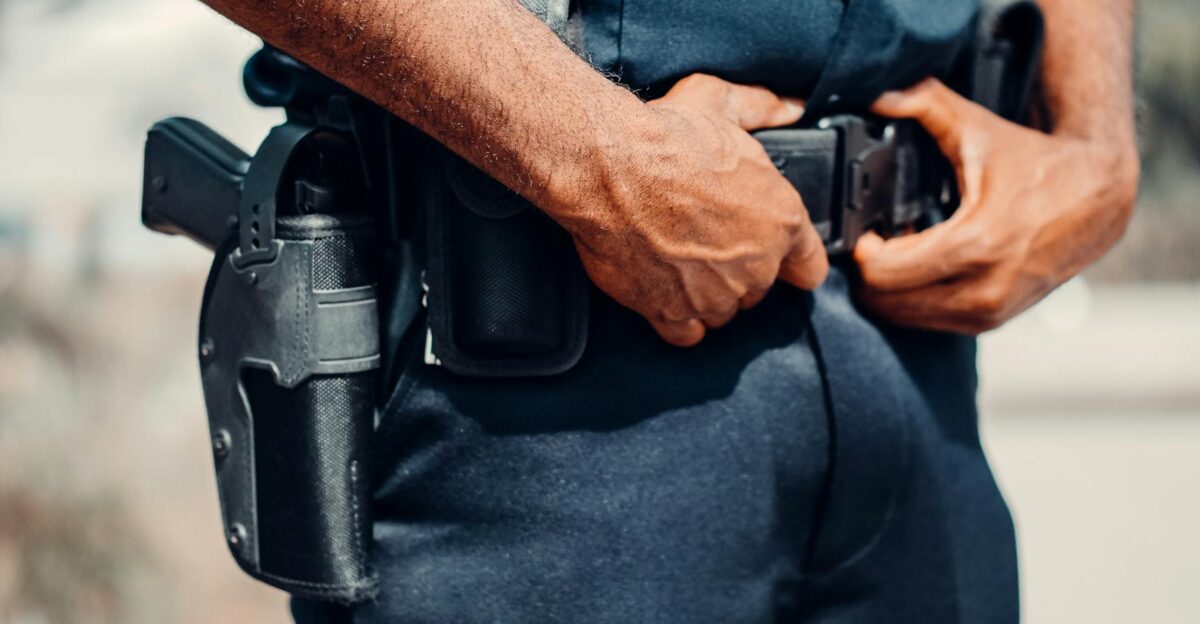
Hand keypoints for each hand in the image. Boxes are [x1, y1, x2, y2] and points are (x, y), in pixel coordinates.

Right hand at [560, 74, 827, 345]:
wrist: (609, 168)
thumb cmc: (665, 137)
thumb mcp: (720, 101)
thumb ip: (762, 106)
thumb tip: (791, 106)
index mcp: (782, 220)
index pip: (811, 267)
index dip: (795, 262)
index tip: (781, 258)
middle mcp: (755, 266)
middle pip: (759, 290)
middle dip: (740, 271)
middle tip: (708, 242)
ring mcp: (714, 295)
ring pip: (722, 313)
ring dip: (708, 297)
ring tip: (682, 266)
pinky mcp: (671, 311)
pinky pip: (687, 334)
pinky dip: (679, 319)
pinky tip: (665, 296)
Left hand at [853, 79, 1138, 333]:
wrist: (1098, 199)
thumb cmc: (1036, 163)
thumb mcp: (978, 128)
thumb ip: (924, 103)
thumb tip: (879, 92)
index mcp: (977, 243)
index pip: (884, 273)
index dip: (862, 252)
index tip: (866, 230)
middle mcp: (984, 287)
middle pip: (887, 301)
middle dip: (870, 272)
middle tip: (875, 242)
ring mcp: (989, 311)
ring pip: (904, 318)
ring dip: (890, 290)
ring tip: (898, 253)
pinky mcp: (992, 322)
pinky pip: (930, 324)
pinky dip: (914, 300)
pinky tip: (921, 268)